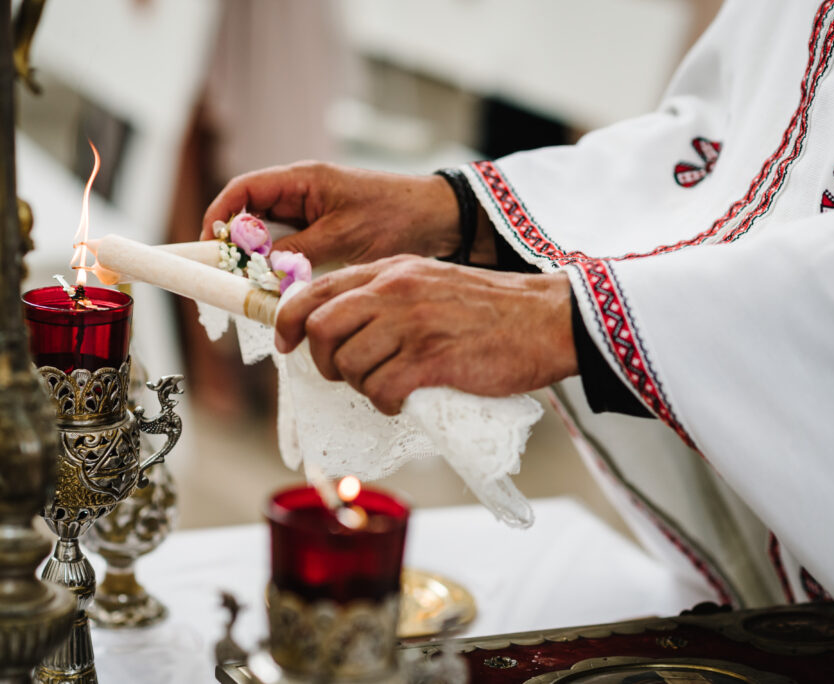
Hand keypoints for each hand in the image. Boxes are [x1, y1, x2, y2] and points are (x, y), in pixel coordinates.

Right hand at [202, 162, 486, 265]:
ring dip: (258, 261)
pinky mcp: (324, 233)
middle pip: (249, 215)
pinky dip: (280, 267)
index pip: (243, 191)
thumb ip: (297, 253)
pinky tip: (280, 288)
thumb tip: (258, 272)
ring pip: (268, 236)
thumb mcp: (342, 237)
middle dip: (234, 246)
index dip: (218, 217)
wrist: (441, 220)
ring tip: (251, 287)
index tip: (207, 248)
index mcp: (302, 179)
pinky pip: (289, 249)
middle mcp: (301, 193)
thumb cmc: (396, 217)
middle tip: (225, 278)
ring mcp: (312, 213)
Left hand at [275, 256, 577, 414]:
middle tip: (345, 373)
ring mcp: (413, 324)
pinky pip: (381, 389)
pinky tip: (404, 399)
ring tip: (387, 385)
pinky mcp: (432, 359)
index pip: (314, 289)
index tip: (286, 342)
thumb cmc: (490, 308)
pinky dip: (385, 403)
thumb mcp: (430, 281)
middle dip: (323, 360)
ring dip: (359, 385)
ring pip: (349, 363)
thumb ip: (387, 295)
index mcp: (390, 270)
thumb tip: (341, 326)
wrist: (546, 319)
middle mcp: (395, 290)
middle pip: (321, 328)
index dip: (287, 320)